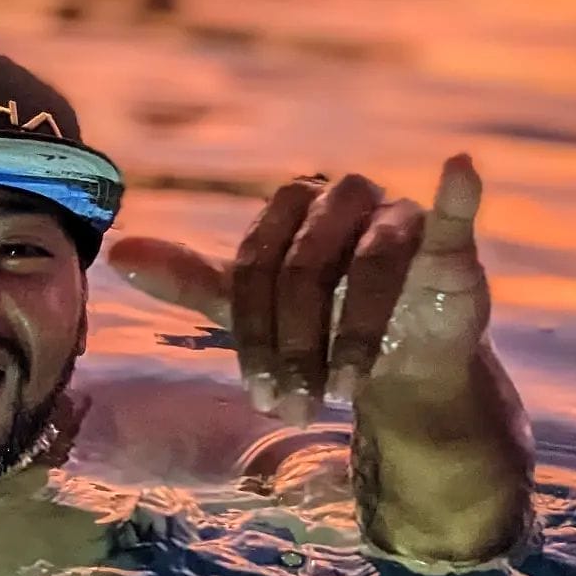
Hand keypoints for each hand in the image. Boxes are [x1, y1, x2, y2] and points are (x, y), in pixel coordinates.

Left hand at [108, 157, 490, 425]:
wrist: (394, 363)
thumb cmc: (314, 323)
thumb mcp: (246, 306)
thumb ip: (187, 278)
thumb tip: (117, 253)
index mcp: (288, 207)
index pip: (255, 267)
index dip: (255, 334)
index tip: (259, 394)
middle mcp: (339, 200)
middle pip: (304, 269)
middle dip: (296, 347)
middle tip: (295, 407)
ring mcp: (395, 216)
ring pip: (366, 268)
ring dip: (351, 337)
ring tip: (341, 392)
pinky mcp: (445, 241)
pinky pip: (454, 214)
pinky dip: (458, 193)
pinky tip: (459, 168)